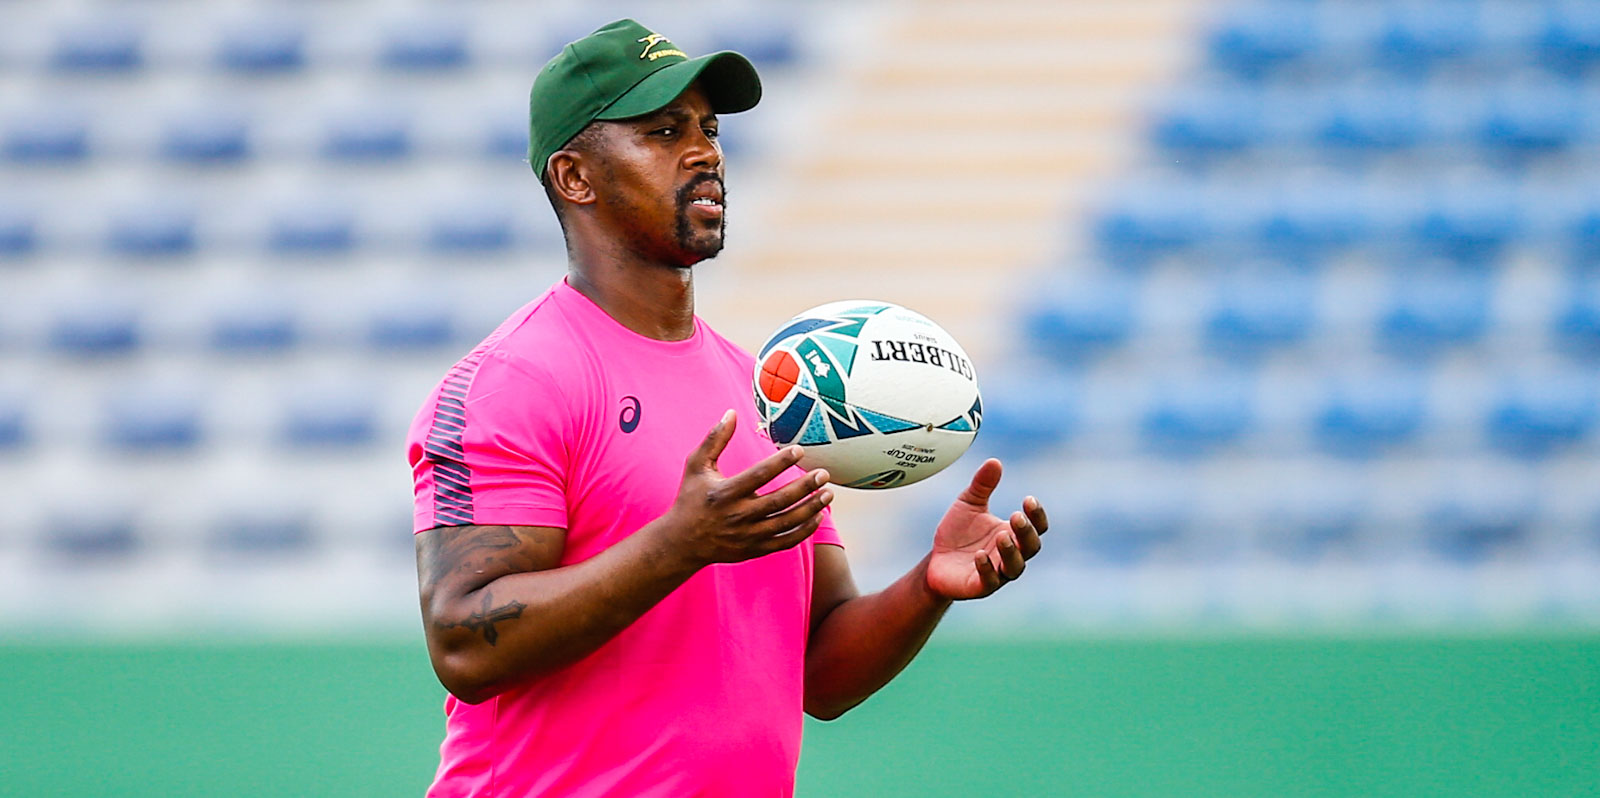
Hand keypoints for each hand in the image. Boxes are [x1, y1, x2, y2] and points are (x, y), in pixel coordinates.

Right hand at [663, 409, 832, 565]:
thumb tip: (731, 412)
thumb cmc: (691, 498)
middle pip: (779, 501)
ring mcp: (748, 536)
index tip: (799, 450)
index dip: (781, 462)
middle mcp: (738, 516)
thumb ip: (714, 439)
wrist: (682, 543)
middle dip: (804, 487)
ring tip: (828, 493)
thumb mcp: (696, 466)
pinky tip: (817, 516)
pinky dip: (804, 530)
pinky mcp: (755, 549)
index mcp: (725, 493)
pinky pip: (785, 541)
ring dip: (810, 508)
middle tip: (824, 473)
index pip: (759, 475)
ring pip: (786, 523)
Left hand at [926, 458, 1047, 600]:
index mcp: (1013, 533)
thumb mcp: (968, 504)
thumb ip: (982, 485)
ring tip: (1002, 536)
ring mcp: (998, 573)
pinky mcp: (980, 586)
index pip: (1037, 527)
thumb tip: (994, 461)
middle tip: (1015, 516)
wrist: (935, 560)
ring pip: (1015, 567)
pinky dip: (986, 568)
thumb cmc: (958, 533)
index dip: (1037, 515)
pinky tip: (978, 555)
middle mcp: (1011, 554)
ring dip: (1011, 552)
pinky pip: (990, 580)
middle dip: (1026, 532)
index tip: (1028, 499)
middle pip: (1031, 547)